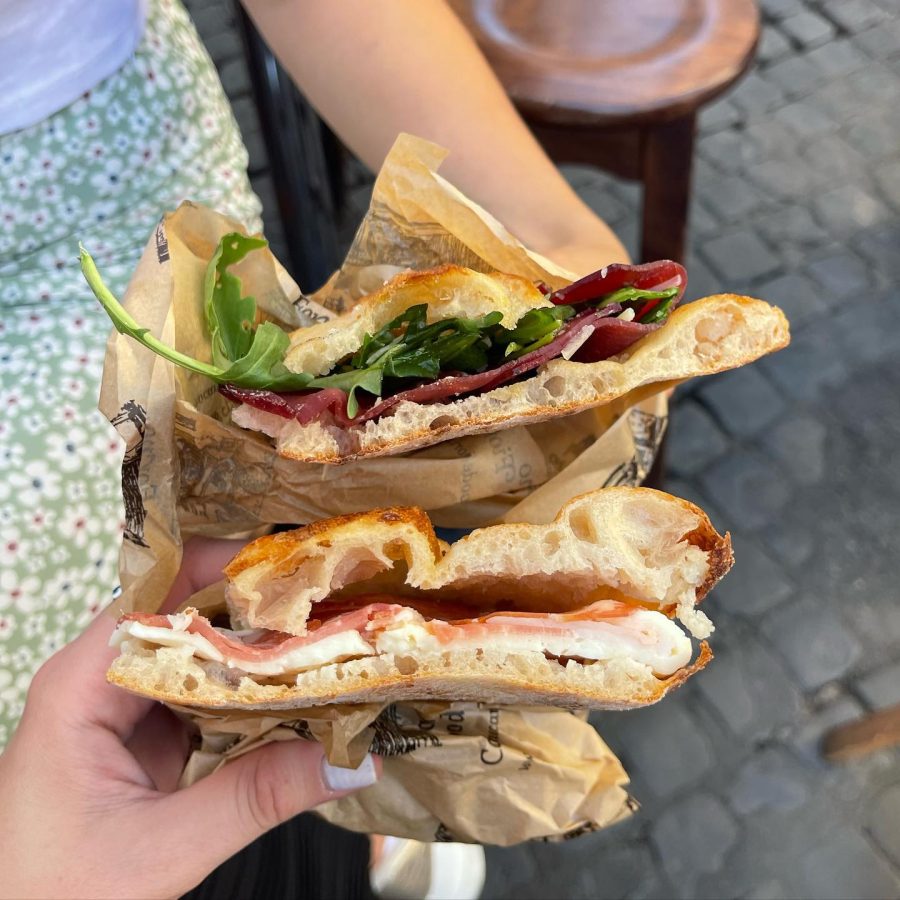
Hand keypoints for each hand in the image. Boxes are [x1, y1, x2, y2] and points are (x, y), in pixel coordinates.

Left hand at [0, 538, 379, 898]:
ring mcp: (127, 701)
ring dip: (263, 643)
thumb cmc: (51, 895)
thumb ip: (254, 799)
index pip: (159, 591)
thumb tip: (350, 760)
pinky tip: (302, 687)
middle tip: (334, 601)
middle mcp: (101, 677)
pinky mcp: (149, 729)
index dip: (228, 568)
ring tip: (332, 635)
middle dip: (260, 603)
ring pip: (203, 647)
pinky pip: (209, 687)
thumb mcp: (159, 851)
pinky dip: (255, 684)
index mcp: (81, 684)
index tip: (298, 572)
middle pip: (187, 610)